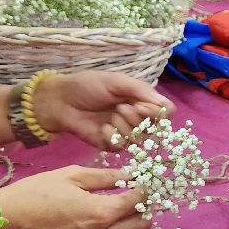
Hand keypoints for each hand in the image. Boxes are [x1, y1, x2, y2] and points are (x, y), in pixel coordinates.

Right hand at [0, 165, 152, 228]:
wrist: (7, 221)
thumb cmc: (36, 192)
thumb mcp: (72, 175)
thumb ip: (104, 176)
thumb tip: (128, 174)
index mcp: (102, 212)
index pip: (139, 201)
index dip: (145, 187)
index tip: (143, 178)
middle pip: (142, 225)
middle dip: (146, 208)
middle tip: (139, 194)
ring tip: (130, 212)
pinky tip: (114, 225)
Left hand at [31, 71, 171, 149]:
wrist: (61, 101)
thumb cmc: (88, 86)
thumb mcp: (117, 81)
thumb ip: (142, 91)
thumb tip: (167, 106)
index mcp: (142, 100)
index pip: (165, 112)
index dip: (157, 112)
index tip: (140, 105)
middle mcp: (138, 117)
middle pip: (156, 128)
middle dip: (138, 119)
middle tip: (120, 108)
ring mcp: (125, 133)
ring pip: (140, 139)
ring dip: (124, 127)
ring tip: (109, 116)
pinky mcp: (112, 145)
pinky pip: (122, 147)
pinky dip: (112, 136)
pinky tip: (101, 128)